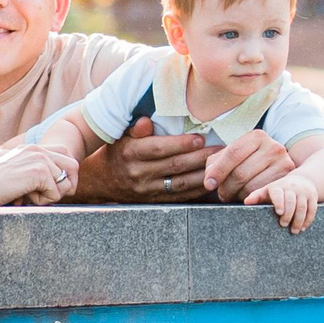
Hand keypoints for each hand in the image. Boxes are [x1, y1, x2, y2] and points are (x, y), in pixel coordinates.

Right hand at [0, 144, 76, 205]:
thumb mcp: (20, 173)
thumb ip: (39, 172)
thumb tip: (65, 185)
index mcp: (34, 148)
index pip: (67, 154)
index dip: (67, 173)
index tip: (57, 188)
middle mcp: (39, 150)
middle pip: (73, 166)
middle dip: (66, 184)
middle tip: (47, 195)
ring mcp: (39, 159)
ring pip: (65, 183)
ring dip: (50, 195)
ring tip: (29, 196)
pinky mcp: (39, 171)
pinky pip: (55, 193)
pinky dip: (42, 201)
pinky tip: (24, 197)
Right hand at [75, 120, 212, 201]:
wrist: (102, 181)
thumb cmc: (118, 152)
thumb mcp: (122, 136)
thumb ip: (137, 128)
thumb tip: (148, 121)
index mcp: (131, 153)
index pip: (159, 148)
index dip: (181, 144)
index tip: (200, 138)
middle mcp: (139, 173)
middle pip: (174, 166)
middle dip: (200, 158)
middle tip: (221, 150)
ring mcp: (147, 190)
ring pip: (180, 184)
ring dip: (203, 174)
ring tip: (221, 164)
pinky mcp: (154, 201)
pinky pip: (180, 197)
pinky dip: (197, 190)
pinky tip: (211, 181)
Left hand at [204, 131, 295, 201]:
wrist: (280, 166)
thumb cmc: (251, 161)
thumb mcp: (236, 155)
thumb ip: (217, 162)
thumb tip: (209, 180)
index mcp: (257, 136)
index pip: (233, 154)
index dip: (218, 171)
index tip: (209, 184)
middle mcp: (273, 147)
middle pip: (240, 173)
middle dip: (226, 187)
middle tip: (222, 193)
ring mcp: (283, 163)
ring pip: (250, 187)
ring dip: (236, 195)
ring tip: (233, 195)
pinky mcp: (287, 180)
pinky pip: (261, 195)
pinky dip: (249, 199)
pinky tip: (245, 197)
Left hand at [257, 173, 320, 232]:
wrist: (302, 180)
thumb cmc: (280, 190)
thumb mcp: (268, 191)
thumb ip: (257, 196)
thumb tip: (246, 202)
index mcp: (279, 186)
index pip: (278, 193)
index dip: (279, 202)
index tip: (279, 212)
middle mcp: (292, 187)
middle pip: (291, 201)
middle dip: (288, 214)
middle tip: (283, 225)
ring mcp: (304, 191)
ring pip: (302, 207)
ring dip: (299, 220)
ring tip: (294, 231)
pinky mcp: (313, 196)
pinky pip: (312, 209)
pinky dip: (308, 219)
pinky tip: (303, 228)